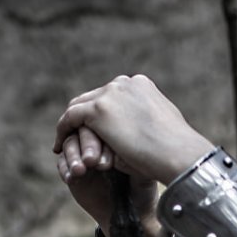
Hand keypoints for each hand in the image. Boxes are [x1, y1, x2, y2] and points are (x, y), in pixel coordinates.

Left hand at [53, 74, 214, 185]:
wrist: (177, 152)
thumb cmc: (174, 149)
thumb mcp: (161, 127)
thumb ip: (146, 121)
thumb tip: (142, 130)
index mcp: (141, 85)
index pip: (112, 95)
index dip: (101, 112)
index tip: (96, 128)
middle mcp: (124, 83)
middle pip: (93, 97)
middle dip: (83, 115)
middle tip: (74, 133)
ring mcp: (110, 94)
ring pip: (80, 106)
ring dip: (71, 124)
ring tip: (64, 141)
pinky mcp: (98, 110)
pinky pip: (70, 118)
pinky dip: (63, 130)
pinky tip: (59, 146)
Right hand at [54, 124, 156, 233]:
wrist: (132, 211)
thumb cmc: (142, 187)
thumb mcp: (143, 171)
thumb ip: (130, 158)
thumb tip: (113, 151)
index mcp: (116, 132)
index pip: (101, 123)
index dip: (99, 139)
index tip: (107, 162)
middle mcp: (98, 139)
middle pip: (82, 129)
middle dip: (86, 145)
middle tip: (92, 161)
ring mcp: (83, 153)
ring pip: (69, 143)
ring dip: (73, 155)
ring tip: (80, 171)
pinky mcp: (73, 169)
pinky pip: (62, 163)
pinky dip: (65, 168)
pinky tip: (72, 178)